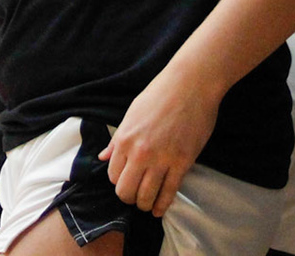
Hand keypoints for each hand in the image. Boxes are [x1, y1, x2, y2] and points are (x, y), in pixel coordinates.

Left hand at [100, 63, 221, 217]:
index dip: (118, 181)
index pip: (112, 175)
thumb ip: (118, 139)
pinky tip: (160, 209)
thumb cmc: (160, 94)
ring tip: (147, 204)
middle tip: (135, 196)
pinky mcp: (182, 162)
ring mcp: (161, 159)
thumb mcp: (132, 114)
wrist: (190, 84)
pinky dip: (163, 205)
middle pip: (125, 191)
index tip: (126, 180)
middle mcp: (139, 152)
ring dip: (145, 204)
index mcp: (124, 139)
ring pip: (146, 197)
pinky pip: (169, 192)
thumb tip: (104, 157)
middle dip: (128, 198)